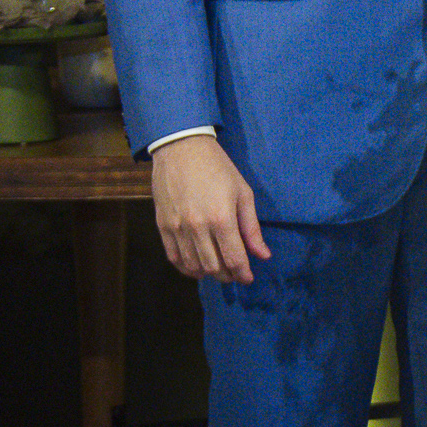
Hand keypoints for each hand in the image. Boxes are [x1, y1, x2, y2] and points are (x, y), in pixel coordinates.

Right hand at [150, 134, 270, 283]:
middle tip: (235, 273)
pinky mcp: (162, 226)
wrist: (181, 148)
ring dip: (208, 273)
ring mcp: (177, 228)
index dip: (243, 273)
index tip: (248, 278)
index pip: (234, 259)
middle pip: (213, 267)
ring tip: (218, 269)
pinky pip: (174, 258)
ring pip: (193, 266)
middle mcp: (198, 227)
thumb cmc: (218, 168)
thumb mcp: (242, 193)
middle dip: (227, 276)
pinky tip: (197, 266)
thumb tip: (263, 255)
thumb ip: (252, 227)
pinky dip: (186, 268)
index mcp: (221, 218)